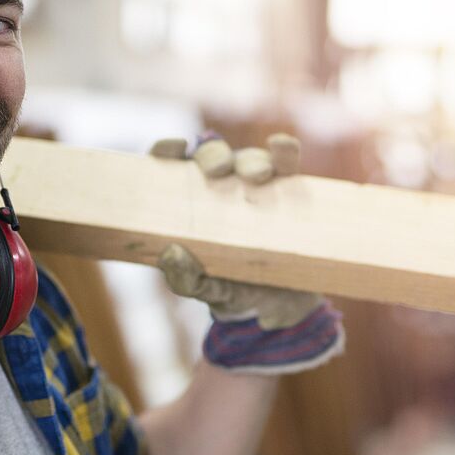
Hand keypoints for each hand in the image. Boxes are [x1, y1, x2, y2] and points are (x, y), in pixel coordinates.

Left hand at [150, 132, 343, 374]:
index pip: (171, 168)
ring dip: (252, 159)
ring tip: (259, 176)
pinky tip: (282, 147)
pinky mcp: (288, 189)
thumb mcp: (208, 291)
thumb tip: (171, 254)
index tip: (174, 148)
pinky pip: (286, 163)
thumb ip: (186, 279)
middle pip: (213, 156)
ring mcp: (256, 186)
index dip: (166, 151)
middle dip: (215, 156)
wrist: (286, 307)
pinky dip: (285, 151)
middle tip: (220, 170)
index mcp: (192, 205)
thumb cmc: (236, 293)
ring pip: (250, 157)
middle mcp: (222, 188)